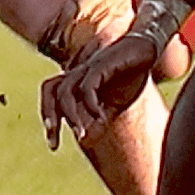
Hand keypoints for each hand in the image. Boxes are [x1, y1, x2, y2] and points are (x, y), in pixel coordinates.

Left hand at [40, 34, 157, 148]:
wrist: (145, 49)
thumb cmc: (128, 75)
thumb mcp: (112, 102)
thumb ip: (97, 116)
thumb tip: (86, 140)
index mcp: (76, 79)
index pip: (52, 96)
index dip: (48, 118)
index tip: (53, 145)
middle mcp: (78, 71)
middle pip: (50, 89)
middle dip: (49, 118)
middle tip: (54, 144)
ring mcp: (88, 67)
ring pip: (65, 91)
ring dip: (70, 116)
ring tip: (81, 135)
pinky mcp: (102, 64)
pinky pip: (87, 86)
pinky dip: (90, 104)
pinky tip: (101, 118)